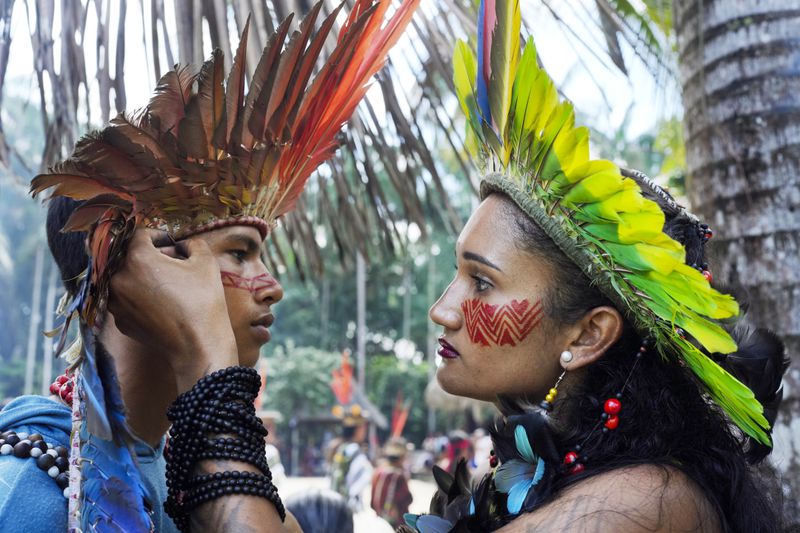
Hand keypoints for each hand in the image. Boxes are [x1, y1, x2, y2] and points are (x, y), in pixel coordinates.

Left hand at [108, 229, 237, 391]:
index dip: (159, 235)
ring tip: (167, 285)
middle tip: (173, 264)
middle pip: (131, 257)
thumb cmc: (203, 302)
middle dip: (151, 257)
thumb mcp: (206, 262)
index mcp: (138, 259)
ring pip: (127, 279)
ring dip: (144, 276)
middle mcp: (119, 279)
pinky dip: (141, 297)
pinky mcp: (120, 322)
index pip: (140, 235)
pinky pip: (128, 300)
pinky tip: (161, 304)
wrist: (197, 346)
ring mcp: (116, 303)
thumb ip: (193, 243)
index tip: (172, 243)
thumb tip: (183, 245)